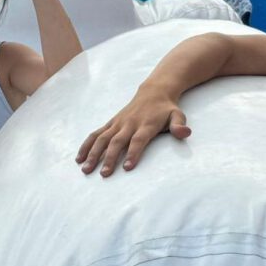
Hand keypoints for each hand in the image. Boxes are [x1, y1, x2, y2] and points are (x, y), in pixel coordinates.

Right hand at [76, 87, 191, 175]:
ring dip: (93, 154)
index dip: (133, 153)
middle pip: (117, 141)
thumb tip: (185, 133)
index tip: (127, 167)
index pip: (138, 140)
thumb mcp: (178, 115)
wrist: (154, 91)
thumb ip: (180, 125)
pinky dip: (86, 145)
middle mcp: (129, 123)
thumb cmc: (167, 109)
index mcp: (146, 124)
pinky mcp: (111, 123)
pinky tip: (79, 158)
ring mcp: (118, 123)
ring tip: (86, 169)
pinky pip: (95, 134)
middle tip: (104, 174)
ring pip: (102, 139)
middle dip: (109, 158)